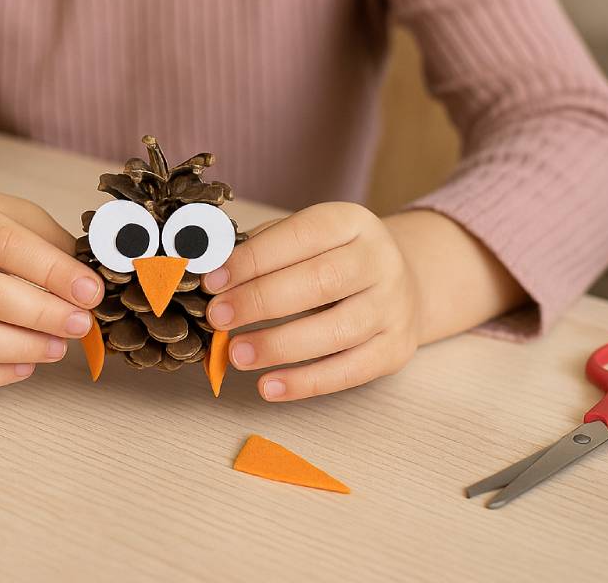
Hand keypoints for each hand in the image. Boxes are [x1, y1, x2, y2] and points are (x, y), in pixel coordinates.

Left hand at [202, 202, 421, 400]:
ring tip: (236, 355)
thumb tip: (204, 267)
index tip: (212, 280)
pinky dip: (306, 383)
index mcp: (351, 222)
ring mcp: (392, 307)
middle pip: (321, 281)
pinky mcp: (395, 349)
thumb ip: (258, 249)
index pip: (301, 235)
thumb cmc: (331, 259)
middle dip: (261, 300)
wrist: (403, 283)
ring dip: (280, 345)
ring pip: (337, 330)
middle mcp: (379, 260)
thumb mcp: (303, 239)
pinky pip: (350, 371)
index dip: (254, 258)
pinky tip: (268, 386)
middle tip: (217, 318)